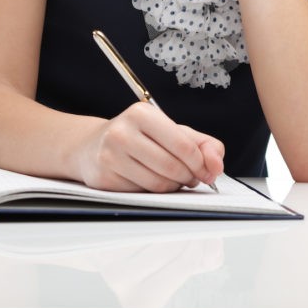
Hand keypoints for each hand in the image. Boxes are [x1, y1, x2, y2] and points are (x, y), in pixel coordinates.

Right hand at [74, 102, 224, 191]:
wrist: (91, 146)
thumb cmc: (138, 137)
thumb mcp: (171, 130)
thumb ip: (202, 144)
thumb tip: (216, 165)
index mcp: (142, 113)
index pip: (184, 146)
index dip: (201, 164)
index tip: (205, 171)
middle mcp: (123, 131)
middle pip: (172, 167)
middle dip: (188, 177)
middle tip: (190, 177)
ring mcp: (110, 155)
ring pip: (158, 184)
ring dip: (173, 187)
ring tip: (171, 178)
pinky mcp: (104, 178)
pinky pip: (142, 194)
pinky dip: (153, 193)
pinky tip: (149, 180)